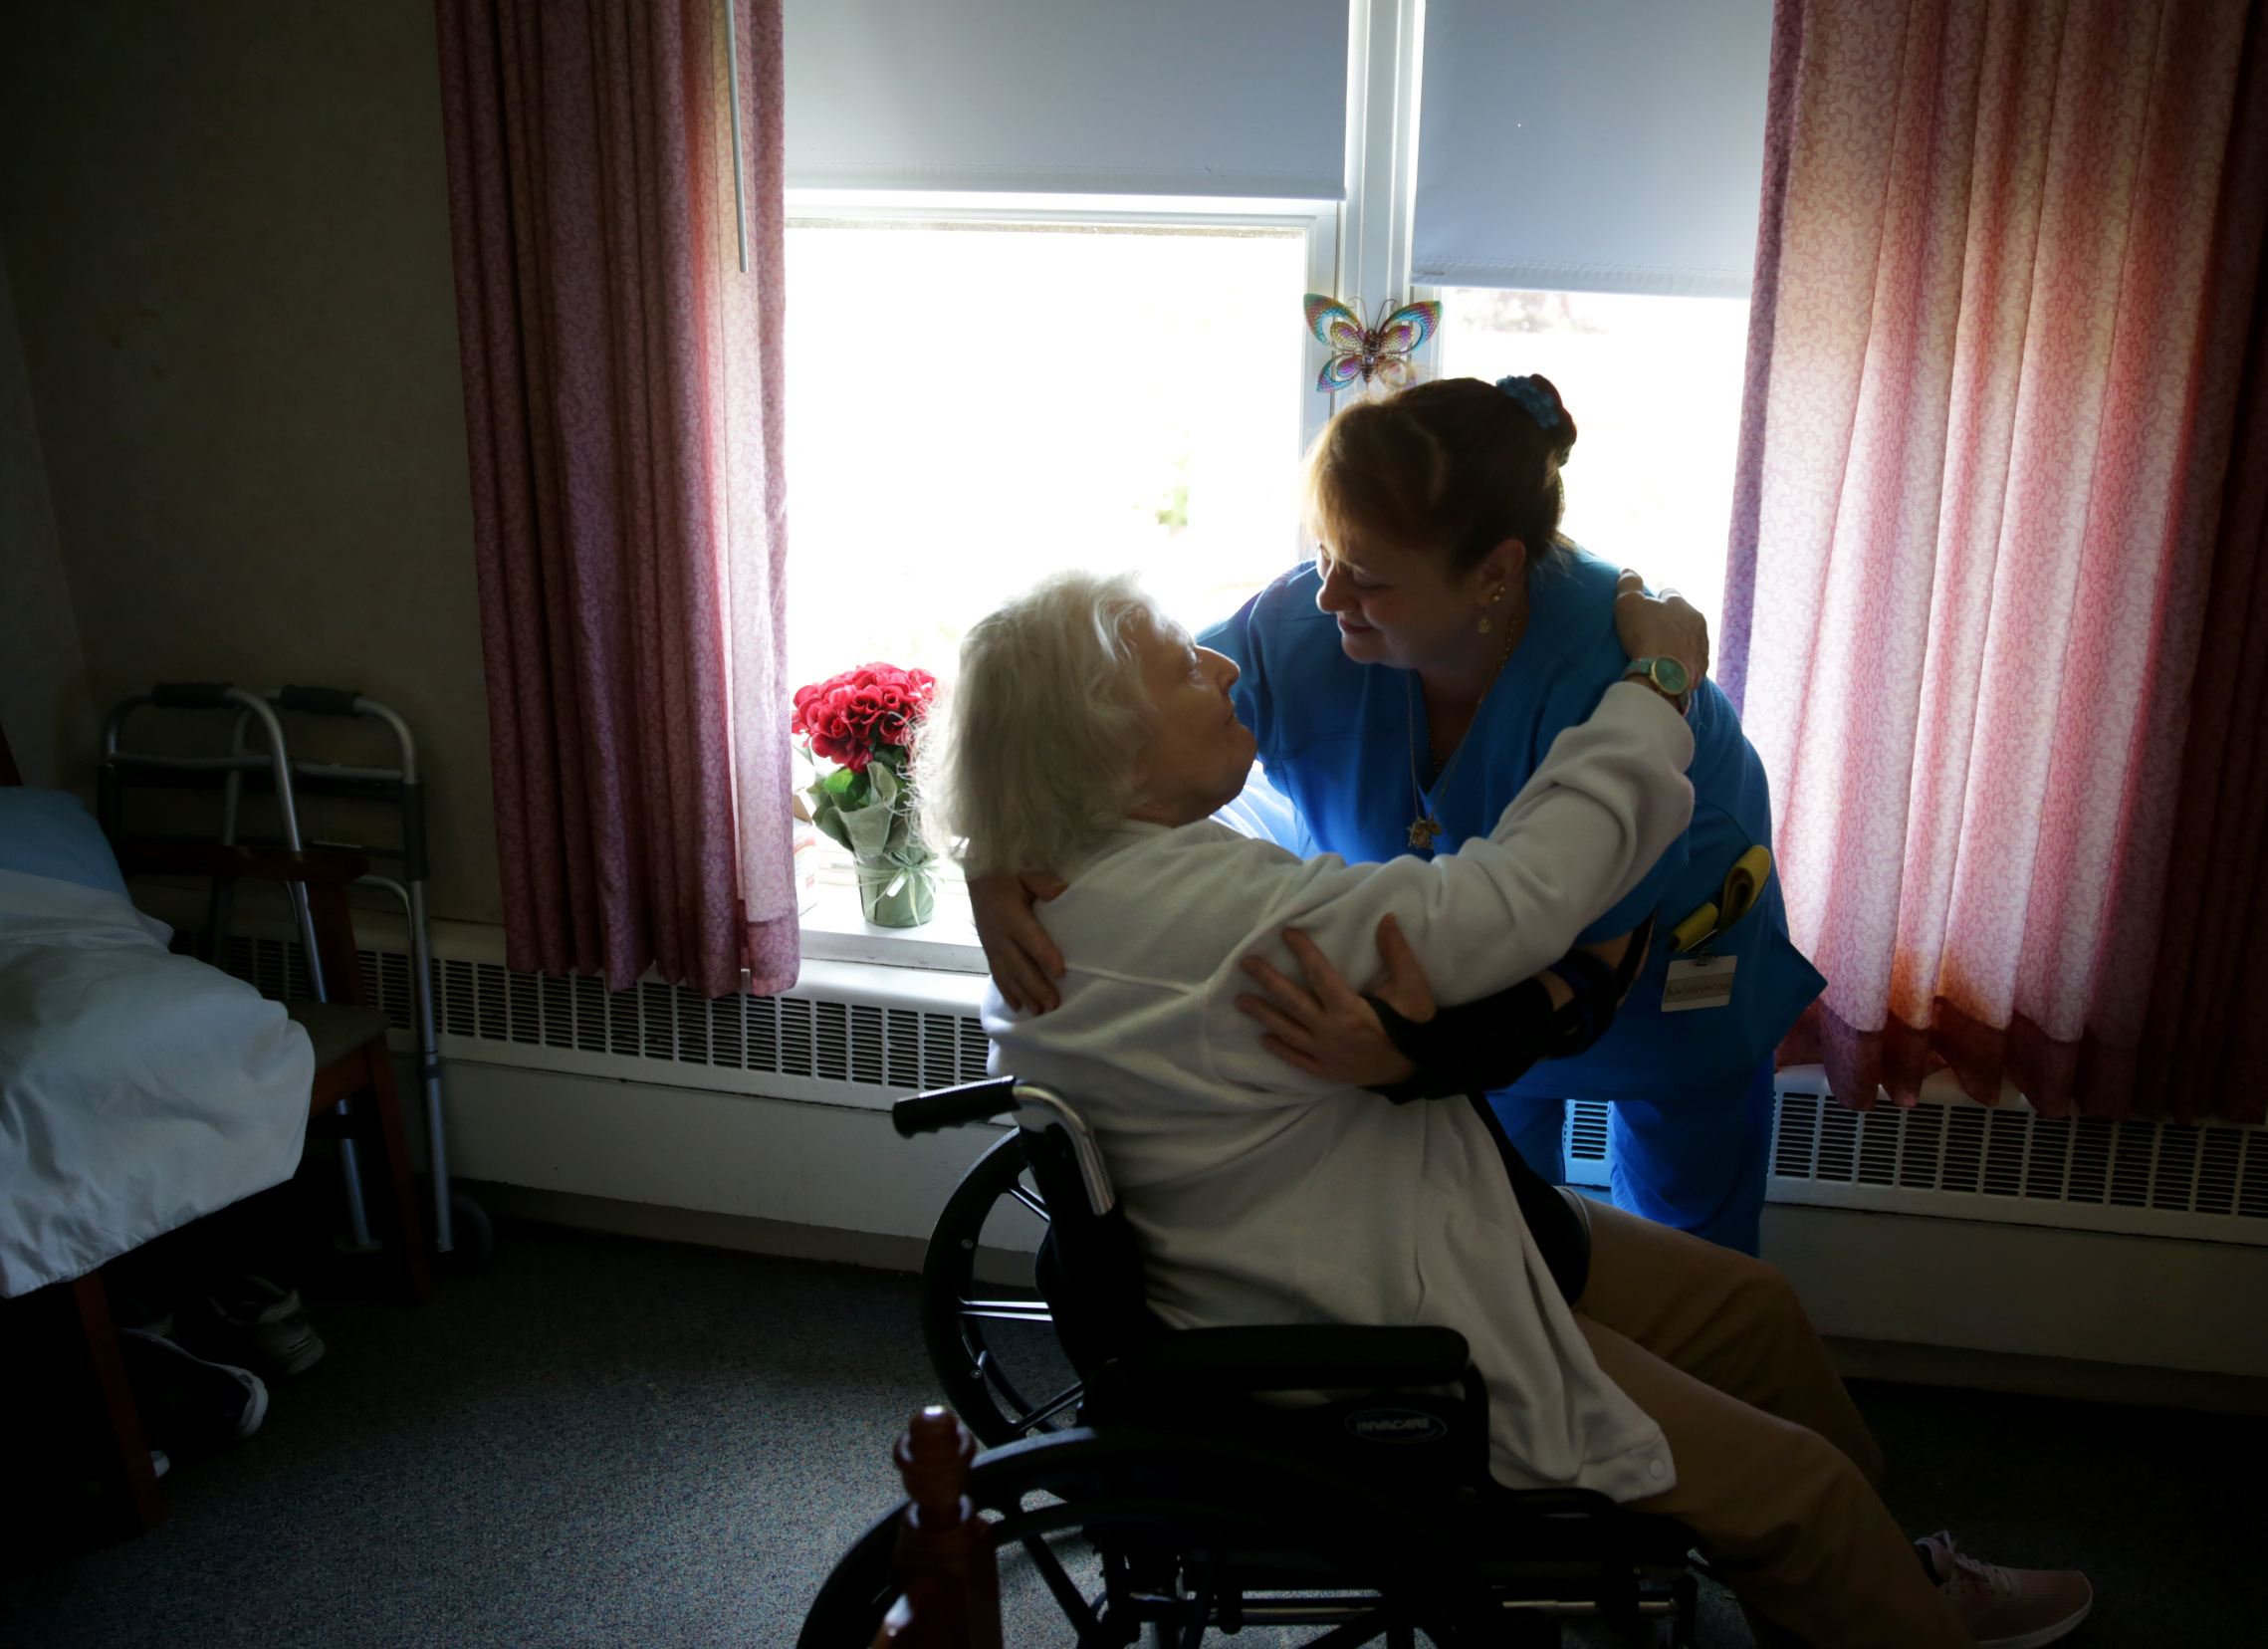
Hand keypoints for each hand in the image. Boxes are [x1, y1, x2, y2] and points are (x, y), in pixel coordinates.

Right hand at [969, 871, 1067, 1012]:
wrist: (978, 884)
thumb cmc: (1007, 880)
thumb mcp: (1024, 875)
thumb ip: (1042, 883)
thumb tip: (1061, 891)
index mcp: (1009, 914)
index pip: (1029, 937)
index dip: (1044, 954)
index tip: (1060, 970)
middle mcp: (999, 935)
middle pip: (1018, 964)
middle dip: (1035, 985)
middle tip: (1053, 1003)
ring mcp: (992, 947)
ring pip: (1008, 975)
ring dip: (1023, 994)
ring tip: (1039, 1011)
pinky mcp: (989, 954)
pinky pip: (998, 976)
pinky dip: (1007, 993)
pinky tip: (1018, 1007)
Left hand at [1234, 916, 1436, 1086]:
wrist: (1419, 1069)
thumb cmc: (1415, 1026)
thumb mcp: (1414, 988)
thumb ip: (1397, 954)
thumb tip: (1386, 919)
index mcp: (1350, 1010)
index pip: (1319, 975)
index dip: (1302, 952)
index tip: (1286, 933)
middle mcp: (1331, 1032)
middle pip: (1292, 1003)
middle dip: (1267, 981)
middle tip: (1245, 963)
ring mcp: (1326, 1054)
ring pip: (1287, 1031)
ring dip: (1263, 1014)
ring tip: (1241, 1000)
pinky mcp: (1326, 1071)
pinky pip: (1296, 1059)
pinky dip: (1279, 1049)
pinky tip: (1263, 1038)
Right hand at [1613, 570, 1709, 683]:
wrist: (1662, 676)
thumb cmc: (1645, 636)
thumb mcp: (1628, 604)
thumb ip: (1628, 584)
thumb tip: (1628, 570)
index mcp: (1682, 604)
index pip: (1670, 594)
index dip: (1656, 601)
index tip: (1645, 610)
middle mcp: (1699, 623)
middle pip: (1682, 617)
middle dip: (1670, 622)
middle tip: (1651, 633)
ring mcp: (1703, 647)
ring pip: (1689, 639)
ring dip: (1678, 642)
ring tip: (1660, 652)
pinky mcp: (1702, 668)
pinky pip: (1691, 660)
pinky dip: (1681, 661)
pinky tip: (1669, 667)